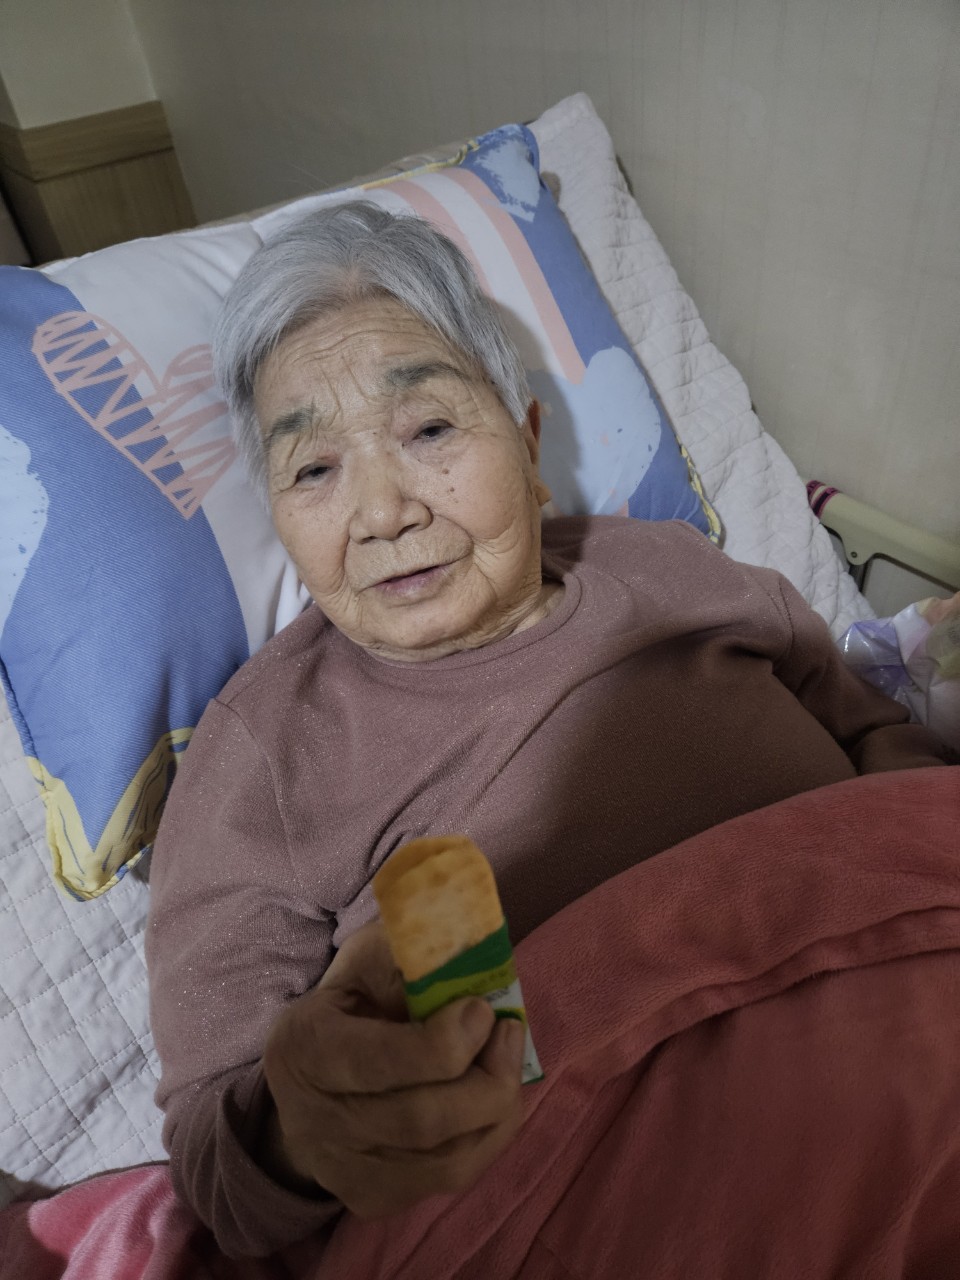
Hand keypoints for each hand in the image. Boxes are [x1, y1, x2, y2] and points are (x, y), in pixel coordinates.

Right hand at [260, 921, 524, 1217]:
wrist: (307, 1081)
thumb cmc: (350, 1004)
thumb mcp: (365, 961)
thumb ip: (407, 953)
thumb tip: (468, 955)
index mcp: (307, 1048)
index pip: (380, 1063)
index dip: (445, 1043)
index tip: (483, 1009)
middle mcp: (316, 1119)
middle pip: (421, 1120)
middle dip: (486, 1079)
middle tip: (511, 1034)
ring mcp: (342, 1170)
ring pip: (444, 1161)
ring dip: (497, 1109)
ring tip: (510, 1064)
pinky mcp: (371, 1199)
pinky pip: (448, 1180)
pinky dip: (489, 1139)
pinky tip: (496, 1101)